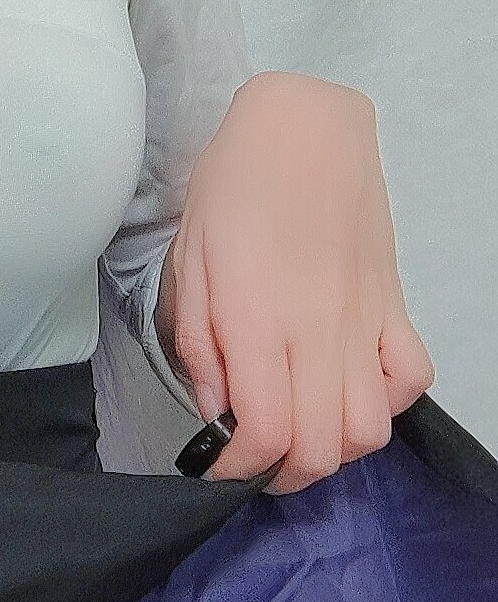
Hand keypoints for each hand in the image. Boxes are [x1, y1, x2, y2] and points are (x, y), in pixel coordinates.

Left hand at [160, 74, 435, 494]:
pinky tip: (350, 388)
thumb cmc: (234, 183)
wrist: (304, 127)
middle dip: (280, 474)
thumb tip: (215, 410)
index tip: (214, 467)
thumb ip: (199, 342)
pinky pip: (411, 379)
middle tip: (252, 458)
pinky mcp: (394, 304)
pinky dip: (386, 404)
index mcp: (259, 319)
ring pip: (370, 430)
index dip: (237, 470)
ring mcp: (364, 321)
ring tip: (300, 428)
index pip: (264, 433)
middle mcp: (317, 331)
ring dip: (333, 449)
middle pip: (320, 449)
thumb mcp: (189, 258)